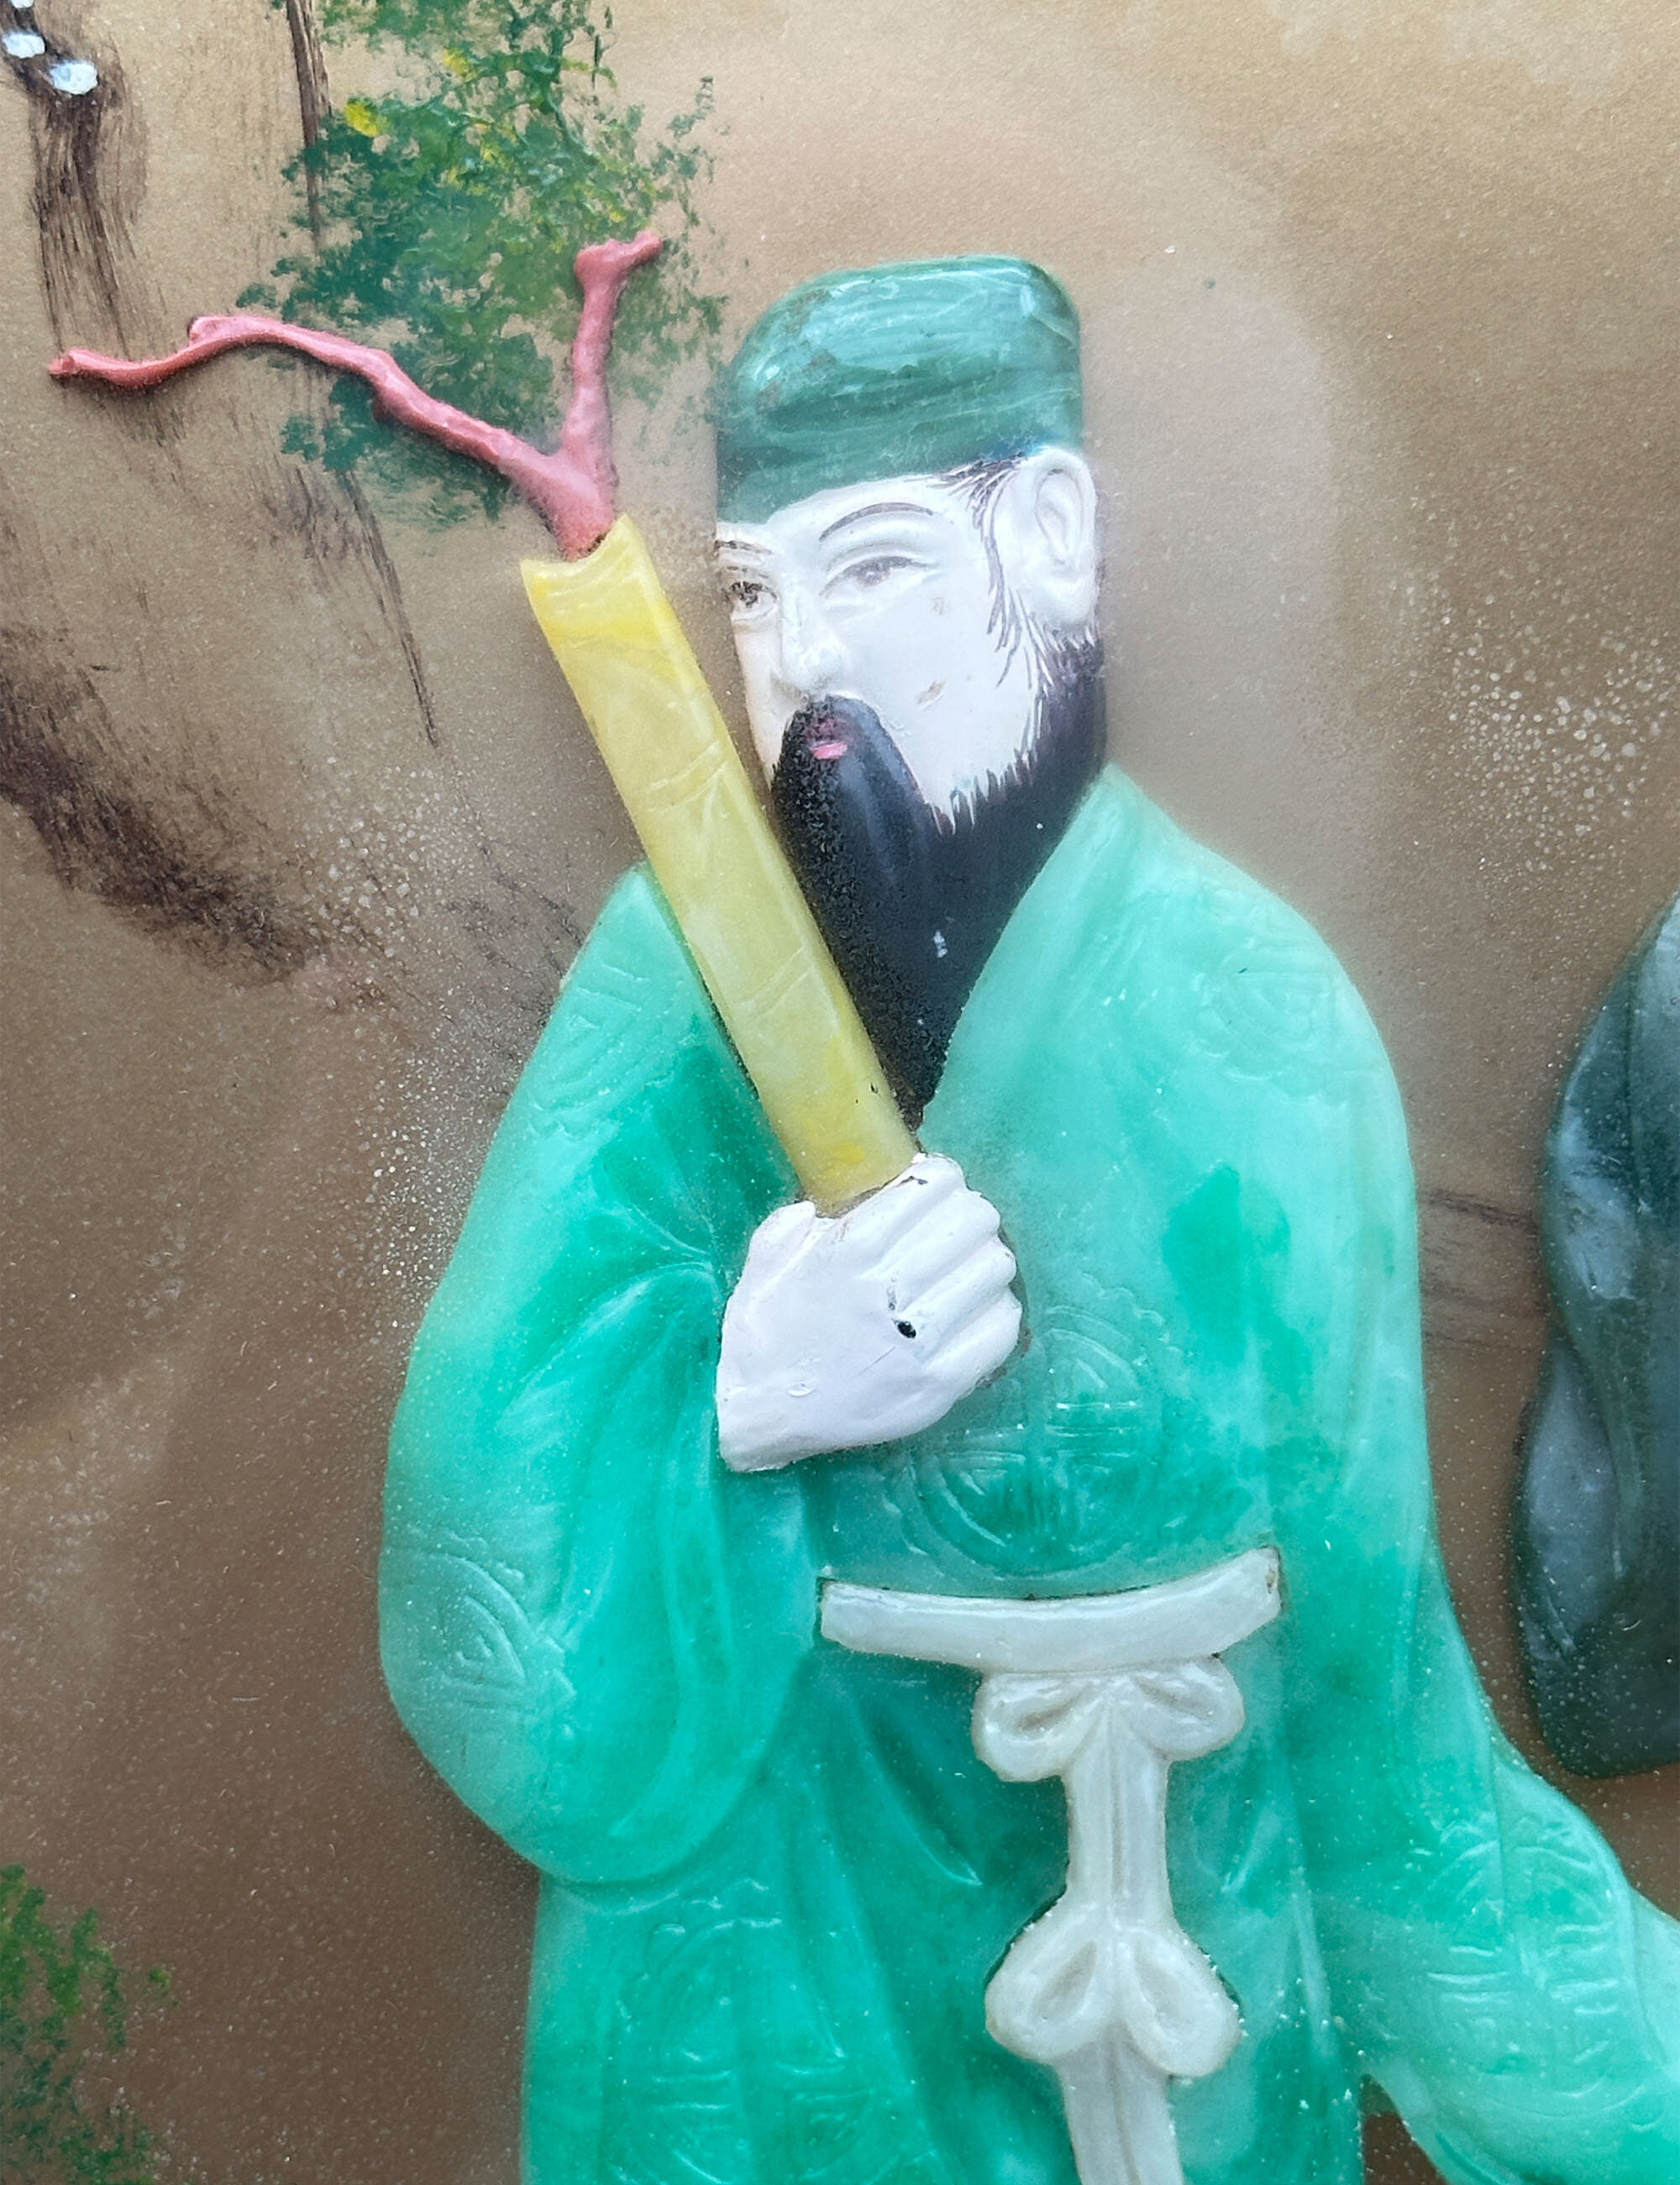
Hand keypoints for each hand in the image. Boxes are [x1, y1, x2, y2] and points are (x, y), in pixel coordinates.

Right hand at [716, 1153, 1020, 1470]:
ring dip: (987, 1260)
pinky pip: (1001, 1327)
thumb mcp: (765, 1262)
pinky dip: (998, 1309)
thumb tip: (824, 1207)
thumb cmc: (763, 1335)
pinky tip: (978, 1311)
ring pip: (995, 1268)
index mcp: (850, 1248)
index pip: (933, 1185)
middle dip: (970, 1216)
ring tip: (970, 1270)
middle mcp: (889, 1287)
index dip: (944, 1179)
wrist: (761, 1416)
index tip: (939, 1189)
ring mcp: (920, 1339)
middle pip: (973, 1220)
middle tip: (958, 1230)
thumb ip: (793, 1224)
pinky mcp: (941, 1384)